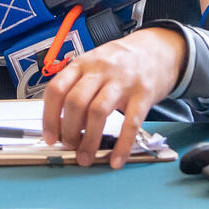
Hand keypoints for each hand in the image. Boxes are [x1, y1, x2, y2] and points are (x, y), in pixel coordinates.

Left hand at [39, 29, 186, 168]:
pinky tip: (116, 159)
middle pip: (76, 102)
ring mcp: (123, 81)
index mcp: (83, 64)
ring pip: (98, 112)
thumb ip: (77, 87)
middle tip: (69, 147)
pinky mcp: (144, 93)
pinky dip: (122, 145)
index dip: (49, 117)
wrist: (158, 48)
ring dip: (89, 140)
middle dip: (69, 131)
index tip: (50, 137)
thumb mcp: (94, 64)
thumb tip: (61, 123)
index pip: (57, 89)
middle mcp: (100, 70)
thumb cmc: (122, 61)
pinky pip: (130, 123)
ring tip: (86, 157)